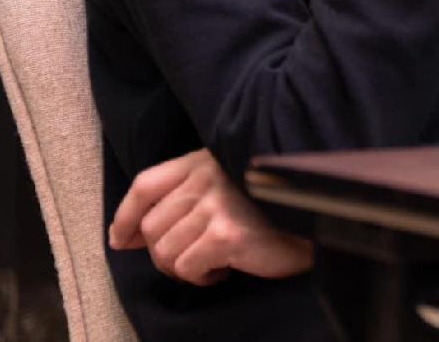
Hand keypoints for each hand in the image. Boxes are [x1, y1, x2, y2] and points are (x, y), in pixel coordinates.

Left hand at [109, 149, 312, 285]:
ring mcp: (218, 205)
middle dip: (164, 253)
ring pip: (165, 251)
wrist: (315, 219)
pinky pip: (187, 267)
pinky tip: (224, 269)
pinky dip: (200, 277)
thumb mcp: (221, 188)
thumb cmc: (265, 209)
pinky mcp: (228, 235)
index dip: (126, 216)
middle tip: (192, 257)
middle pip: (152, 226)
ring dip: (182, 267)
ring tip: (211, 262)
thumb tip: (126, 236)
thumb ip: (179, 199)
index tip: (123, 240)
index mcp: (203, 161)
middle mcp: (207, 177)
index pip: (145, 185)